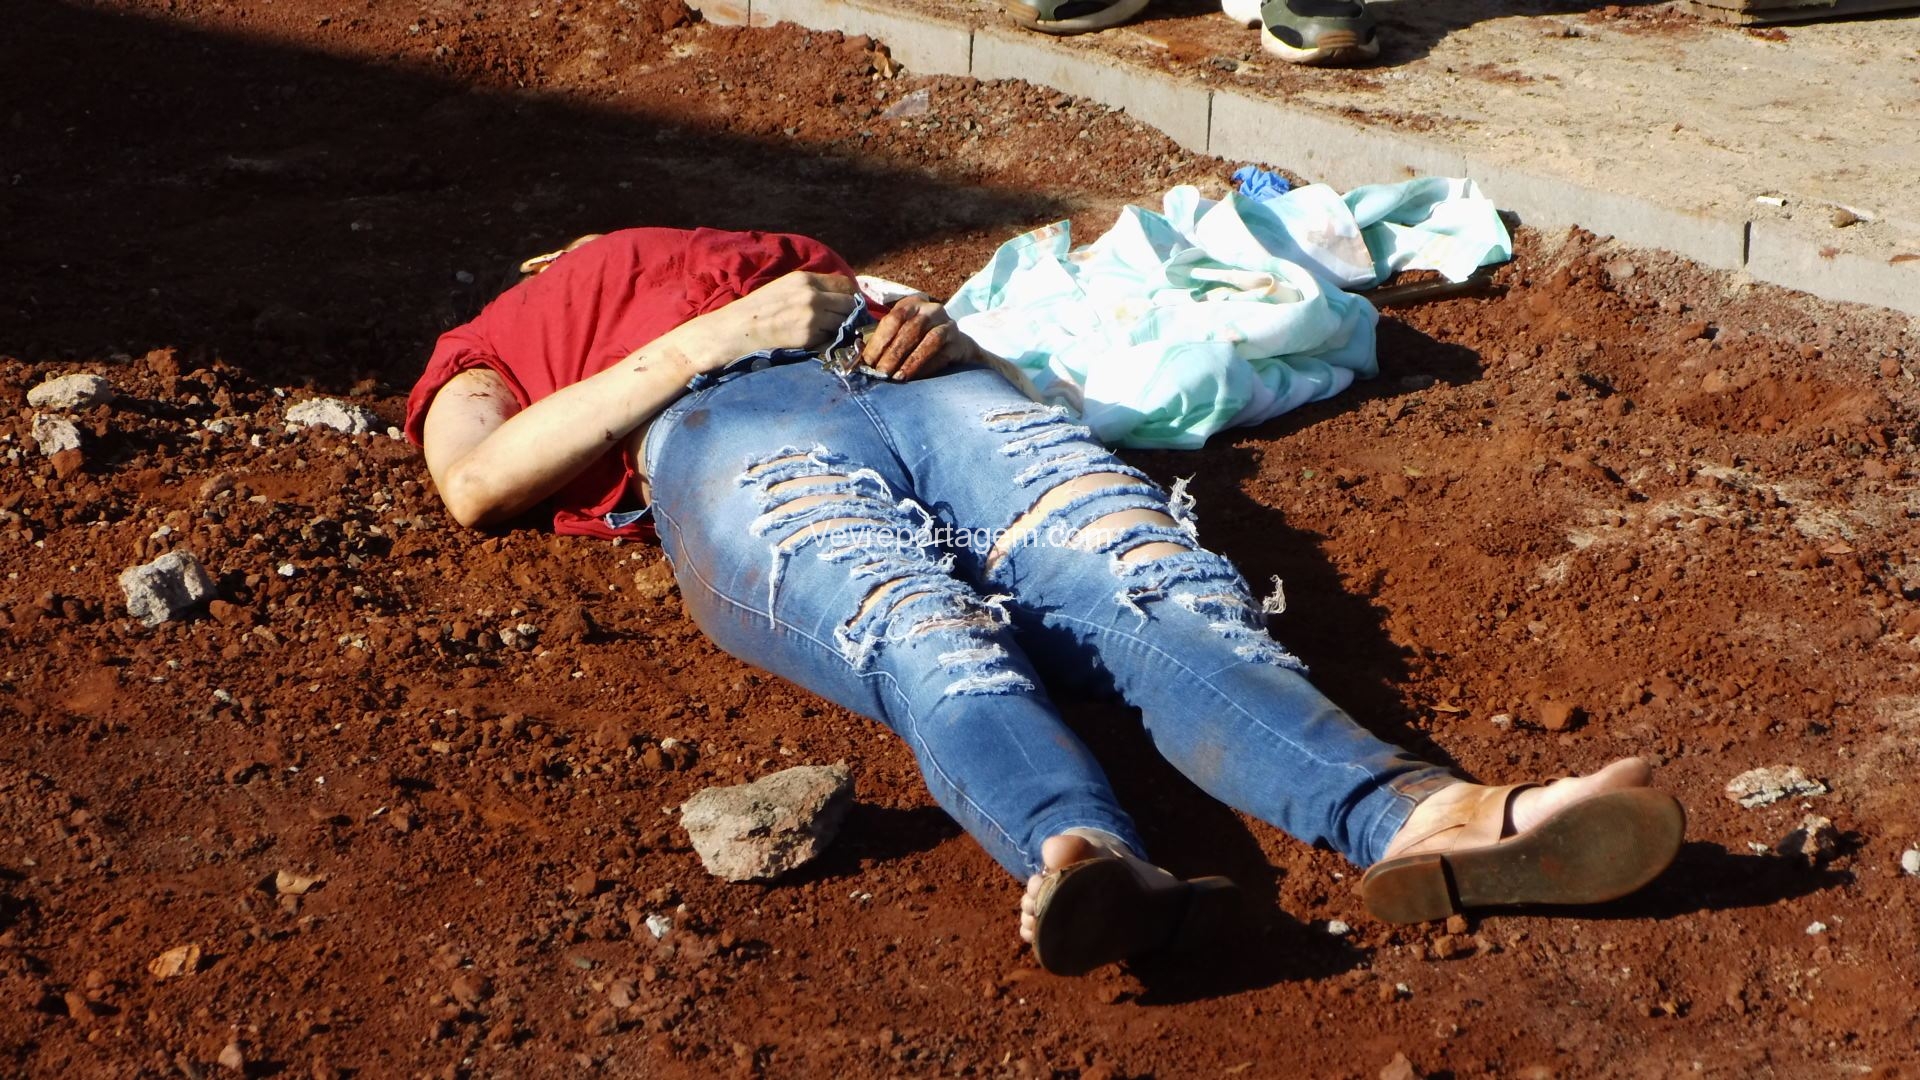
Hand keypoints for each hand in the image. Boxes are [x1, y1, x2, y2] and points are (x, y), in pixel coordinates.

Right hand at [683, 271, 859, 368]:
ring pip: (845, 322)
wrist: (734, 330)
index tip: (847, 308)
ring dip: (841, 330)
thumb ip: (810, 290)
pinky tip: (818, 344)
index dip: (850, 297)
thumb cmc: (755, 312)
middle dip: (850, 315)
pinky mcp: (809, 336)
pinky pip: (833, 339)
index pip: (846, 284)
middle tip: (843, 325)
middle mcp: (811, 294)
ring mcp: (812, 315)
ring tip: (828, 335)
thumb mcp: (783, 289)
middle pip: (850, 303)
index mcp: (804, 279)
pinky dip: (830, 342)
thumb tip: (837, 299)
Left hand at [861, 295, 977, 381]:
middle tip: (881, 373)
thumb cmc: (919, 342)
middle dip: (893, 354)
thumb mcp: (901, 335)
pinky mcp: (959, 342)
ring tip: (898, 377)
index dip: (879, 341)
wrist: (954, 346)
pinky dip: (928, 367)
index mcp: (911, 305)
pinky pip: (943, 354)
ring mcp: (947, 324)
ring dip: (912, 361)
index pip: (893, 319)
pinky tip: (916, 378)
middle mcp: (931, 310)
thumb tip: (859, 361)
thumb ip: (883, 344)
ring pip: (930, 341)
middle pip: (911, 330)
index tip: (867, 361)